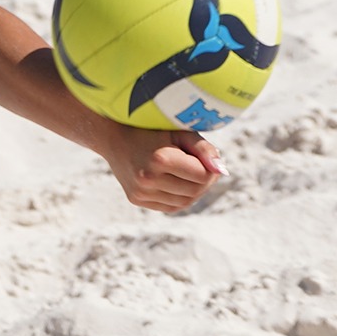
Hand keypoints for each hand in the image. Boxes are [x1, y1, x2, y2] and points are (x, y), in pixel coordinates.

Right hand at [102, 127, 223, 212]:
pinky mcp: (137, 200)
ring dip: (194, 190)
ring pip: (184, 202)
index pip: (202, 175)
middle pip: (194, 191)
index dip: (210, 168)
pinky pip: (170, 206)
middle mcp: (148, 179)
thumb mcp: (179, 131)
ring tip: (191, 173)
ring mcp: (140, 192)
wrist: (114, 136)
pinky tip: (177, 182)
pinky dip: (180, 197)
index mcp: (160, 159)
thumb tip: (223, 171)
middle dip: (205, 181)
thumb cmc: (151, 129)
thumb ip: (204, 149)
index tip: (207, 158)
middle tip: (204, 167)